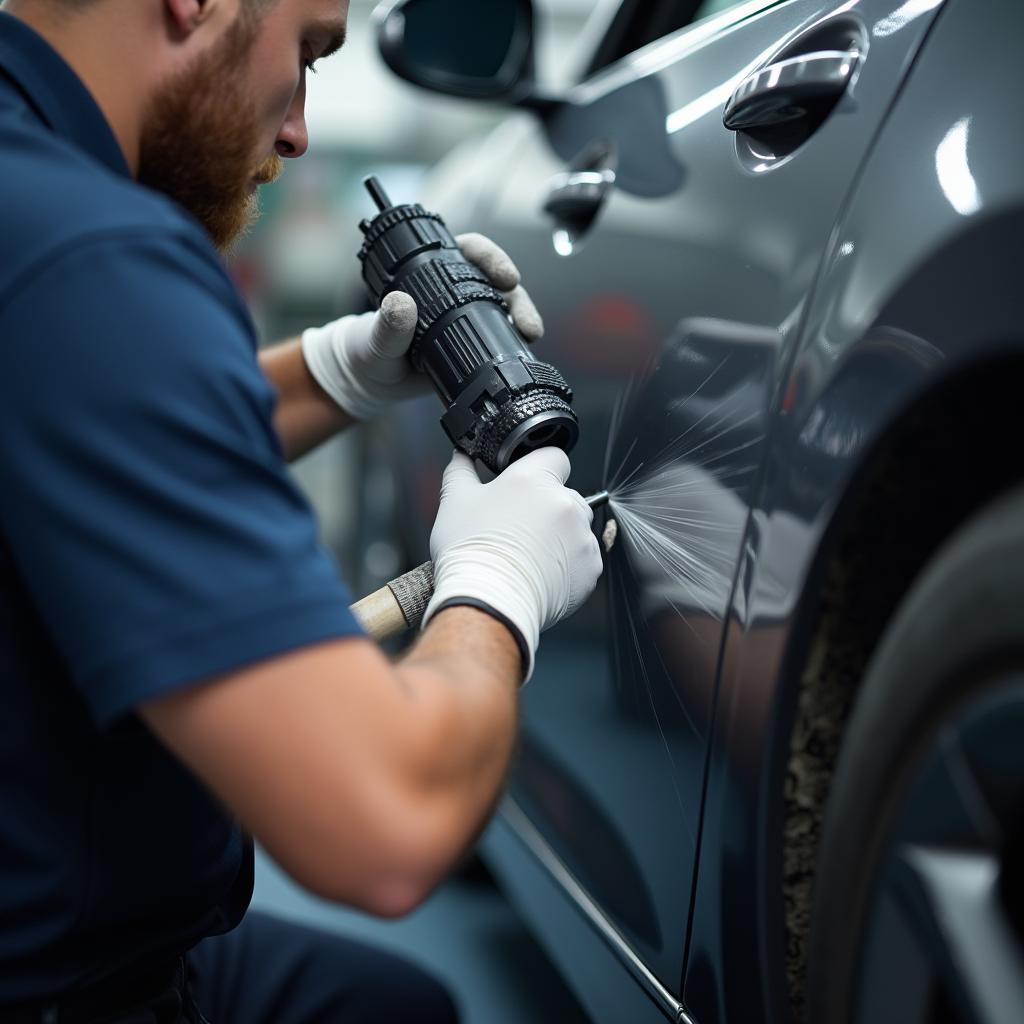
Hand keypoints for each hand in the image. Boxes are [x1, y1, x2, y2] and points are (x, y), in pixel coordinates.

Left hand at [300, 234, 543, 422]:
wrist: (372, 382)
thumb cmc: (367, 351)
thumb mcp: (375, 337)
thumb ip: (387, 324)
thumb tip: (401, 304)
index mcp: (430, 274)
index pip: (468, 251)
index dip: (491, 257)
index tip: (505, 276)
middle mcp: (454, 291)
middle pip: (496, 280)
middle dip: (518, 294)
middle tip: (524, 317)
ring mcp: (467, 317)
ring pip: (505, 306)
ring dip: (523, 316)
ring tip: (531, 333)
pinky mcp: (474, 343)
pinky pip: (501, 335)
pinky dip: (516, 340)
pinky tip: (526, 347)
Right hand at [423, 448, 603, 682]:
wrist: (488, 602)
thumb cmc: (470, 554)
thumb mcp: (454, 502)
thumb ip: (461, 471)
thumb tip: (461, 456)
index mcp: (534, 480)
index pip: (554, 456)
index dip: (540, 468)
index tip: (527, 485)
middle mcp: (564, 502)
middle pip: (566, 494)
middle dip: (548, 507)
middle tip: (520, 528)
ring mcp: (581, 535)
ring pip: (576, 527)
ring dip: (560, 536)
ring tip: (529, 555)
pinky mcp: (590, 566)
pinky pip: (584, 558)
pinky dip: (568, 564)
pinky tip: (541, 572)